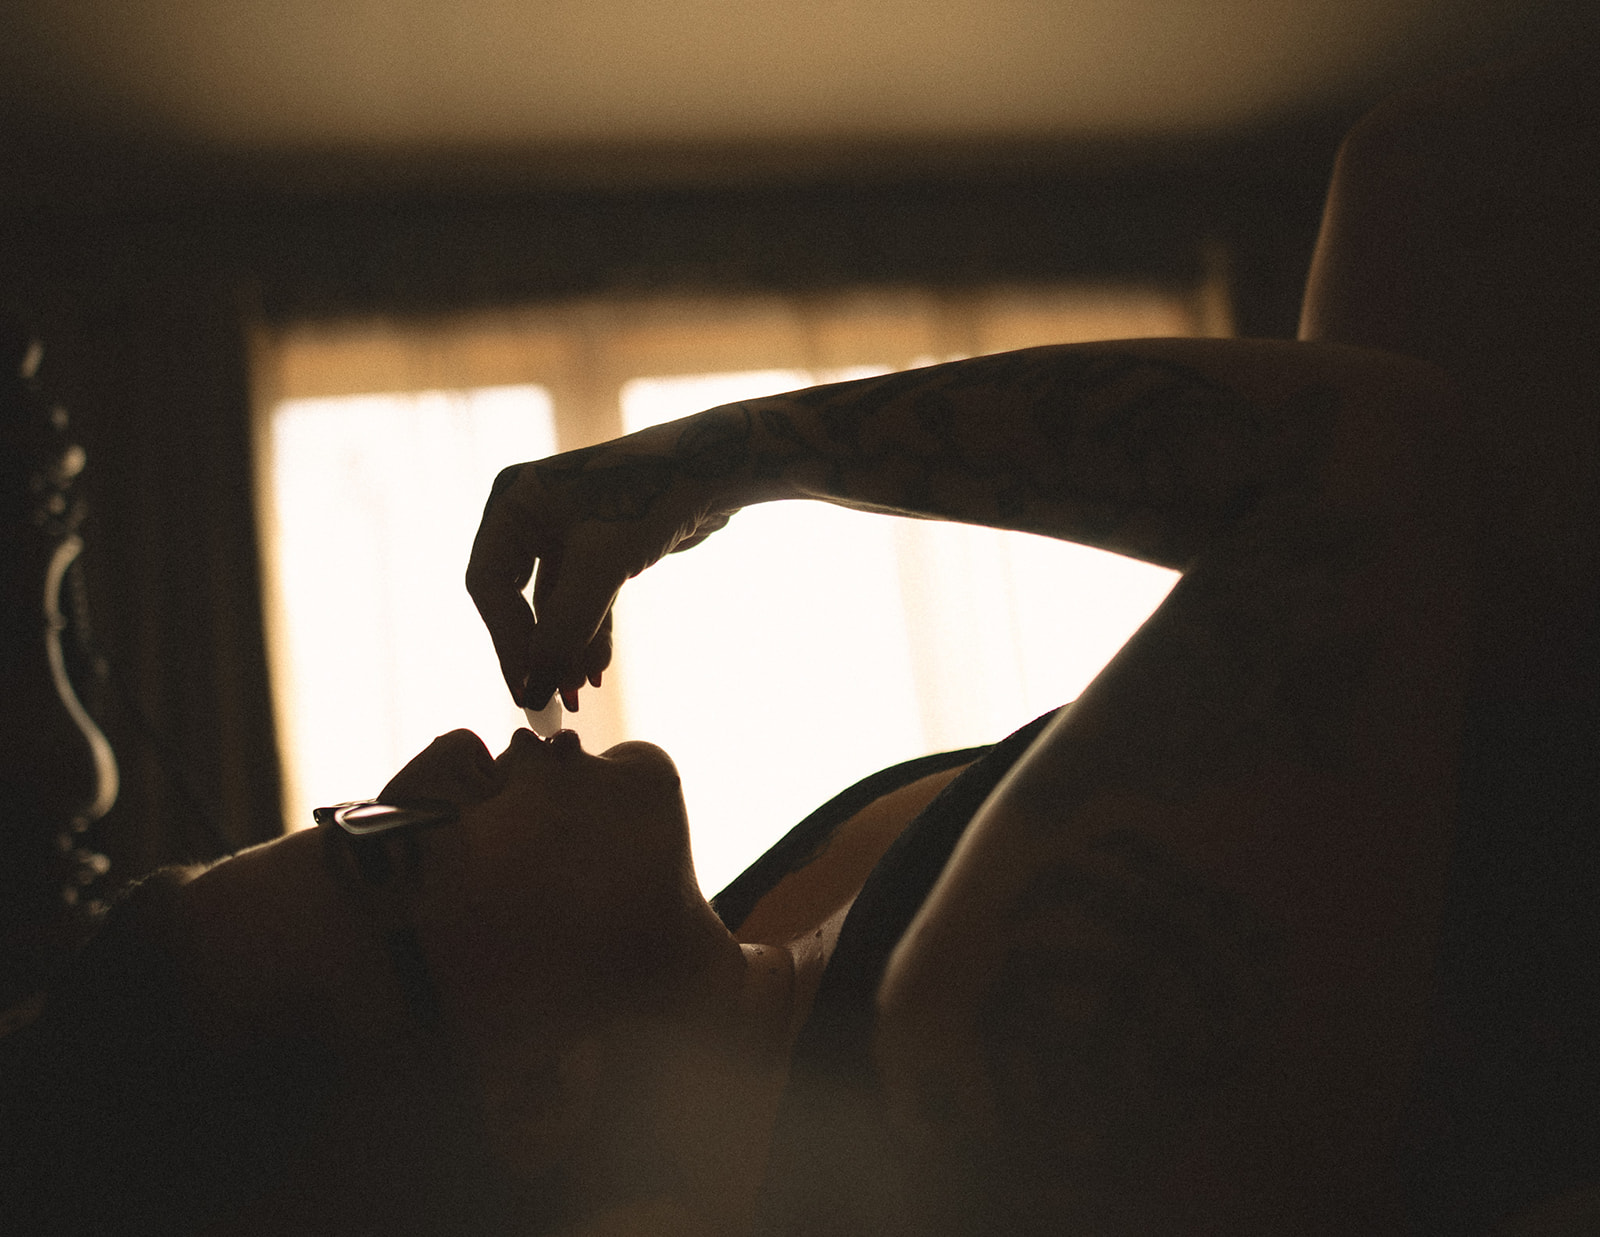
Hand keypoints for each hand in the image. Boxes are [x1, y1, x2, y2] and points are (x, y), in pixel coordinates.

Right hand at [466, 422, 738, 710]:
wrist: (716, 465)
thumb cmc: (652, 494)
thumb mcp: (602, 563)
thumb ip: (565, 625)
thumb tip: (536, 687)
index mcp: (513, 501)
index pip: (489, 585)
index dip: (506, 641)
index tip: (527, 687)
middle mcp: (531, 514)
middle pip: (515, 600)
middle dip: (537, 651)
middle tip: (546, 701)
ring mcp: (564, 533)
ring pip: (553, 607)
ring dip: (566, 651)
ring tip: (577, 697)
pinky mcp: (598, 549)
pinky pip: (582, 602)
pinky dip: (589, 635)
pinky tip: (596, 673)